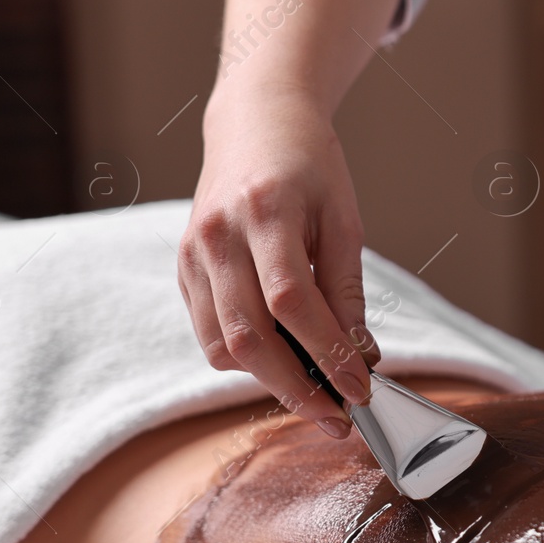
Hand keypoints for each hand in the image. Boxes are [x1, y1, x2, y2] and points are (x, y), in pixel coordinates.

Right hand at [180, 86, 379, 436]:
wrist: (256, 122)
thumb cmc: (310, 167)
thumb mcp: (344, 219)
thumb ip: (345, 289)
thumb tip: (359, 357)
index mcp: (266, 213)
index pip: (293, 304)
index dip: (327, 355)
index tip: (361, 392)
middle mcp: (218, 236)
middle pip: (248, 336)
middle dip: (295, 390)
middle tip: (336, 421)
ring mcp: (192, 253)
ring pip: (221, 344)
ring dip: (268, 381)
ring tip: (315, 393)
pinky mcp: (183, 268)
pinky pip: (209, 332)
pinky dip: (246, 358)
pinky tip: (283, 359)